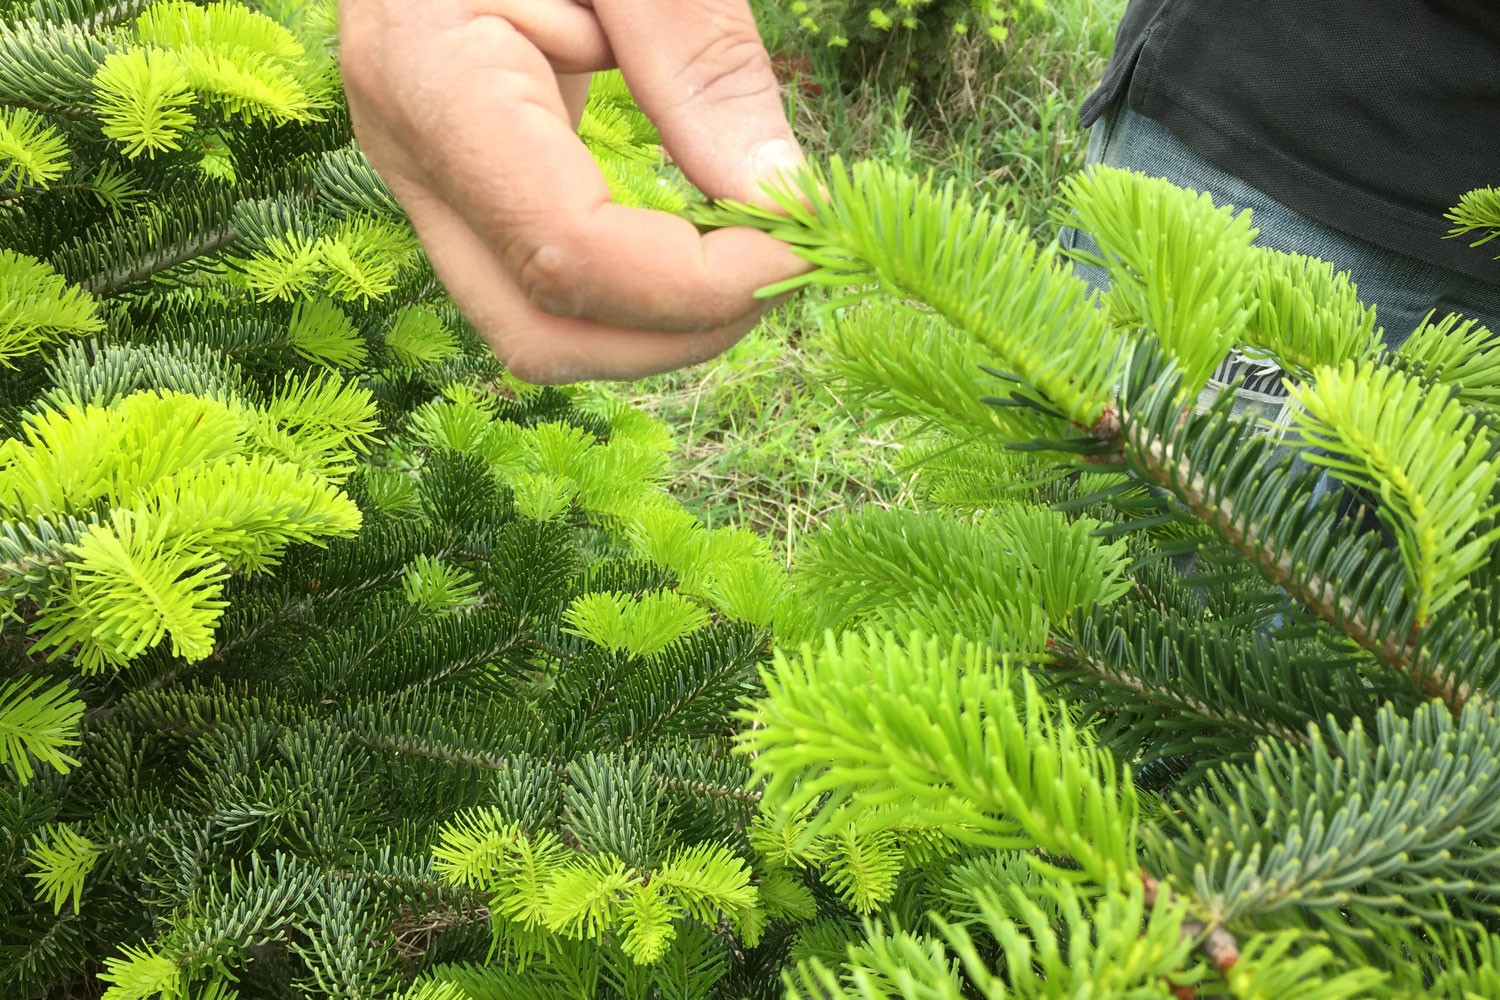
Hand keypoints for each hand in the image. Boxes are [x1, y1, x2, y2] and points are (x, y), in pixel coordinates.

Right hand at [338, 0, 808, 382]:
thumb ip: (702, 59)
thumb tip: (778, 202)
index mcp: (434, 75)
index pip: (567, 254)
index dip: (695, 283)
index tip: (798, 240)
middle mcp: (410, 150)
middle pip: (538, 334)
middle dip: (676, 334)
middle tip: (778, 267)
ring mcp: (426, 173)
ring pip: (534, 330)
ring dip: (655, 328)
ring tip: (744, 255)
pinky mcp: (461, 176)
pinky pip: (540, 281)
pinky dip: (631, 288)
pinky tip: (698, 235)